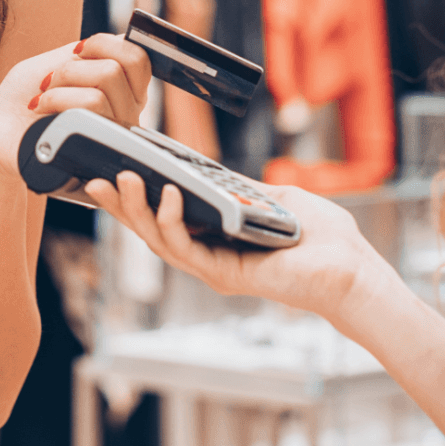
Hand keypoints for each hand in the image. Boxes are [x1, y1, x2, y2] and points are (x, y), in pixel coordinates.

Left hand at [0, 32, 151, 184]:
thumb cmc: (27, 92)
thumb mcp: (61, 61)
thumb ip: (95, 51)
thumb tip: (123, 38)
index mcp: (123, 91)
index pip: (139, 58)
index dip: (106, 44)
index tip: (77, 52)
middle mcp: (126, 114)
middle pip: (118, 68)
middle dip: (72, 66)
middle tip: (50, 81)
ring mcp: (113, 135)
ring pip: (105, 84)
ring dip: (60, 83)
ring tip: (42, 98)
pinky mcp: (97, 149)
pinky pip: (91, 106)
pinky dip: (55, 98)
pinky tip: (40, 110)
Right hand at [84, 170, 383, 327]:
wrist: (351, 269)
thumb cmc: (324, 238)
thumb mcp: (278, 199)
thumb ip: (244, 189)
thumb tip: (217, 174)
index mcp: (216, 237)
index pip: (165, 217)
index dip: (136, 198)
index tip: (112, 170)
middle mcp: (209, 256)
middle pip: (151, 231)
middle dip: (120, 205)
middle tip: (93, 178)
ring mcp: (214, 268)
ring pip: (160, 240)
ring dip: (137, 210)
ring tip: (122, 178)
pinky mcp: (226, 275)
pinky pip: (187, 248)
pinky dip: (172, 221)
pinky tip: (167, 195)